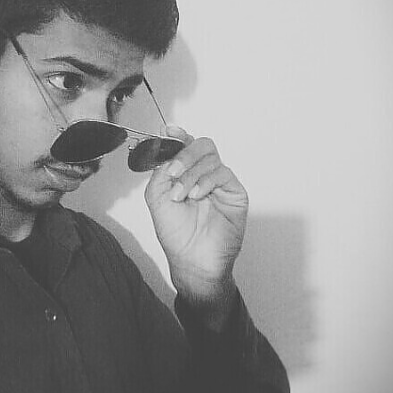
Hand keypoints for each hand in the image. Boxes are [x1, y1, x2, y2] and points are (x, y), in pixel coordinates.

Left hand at [144, 125, 248, 320]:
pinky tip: (196, 196)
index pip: (184, 145)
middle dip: (185, 153)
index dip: (177, 135)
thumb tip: (166, 147)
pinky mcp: (234, 193)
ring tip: (181, 195)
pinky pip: (223, 173)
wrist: (191, 260)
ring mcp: (220, 183)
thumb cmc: (176, 234)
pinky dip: (206, 181)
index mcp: (185, 173)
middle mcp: (203, 175)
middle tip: (173, 171)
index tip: (168, 131)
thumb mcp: (157, 197)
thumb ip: (160, 170)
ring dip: (191, 173)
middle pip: (201, 145)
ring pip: (210, 157)